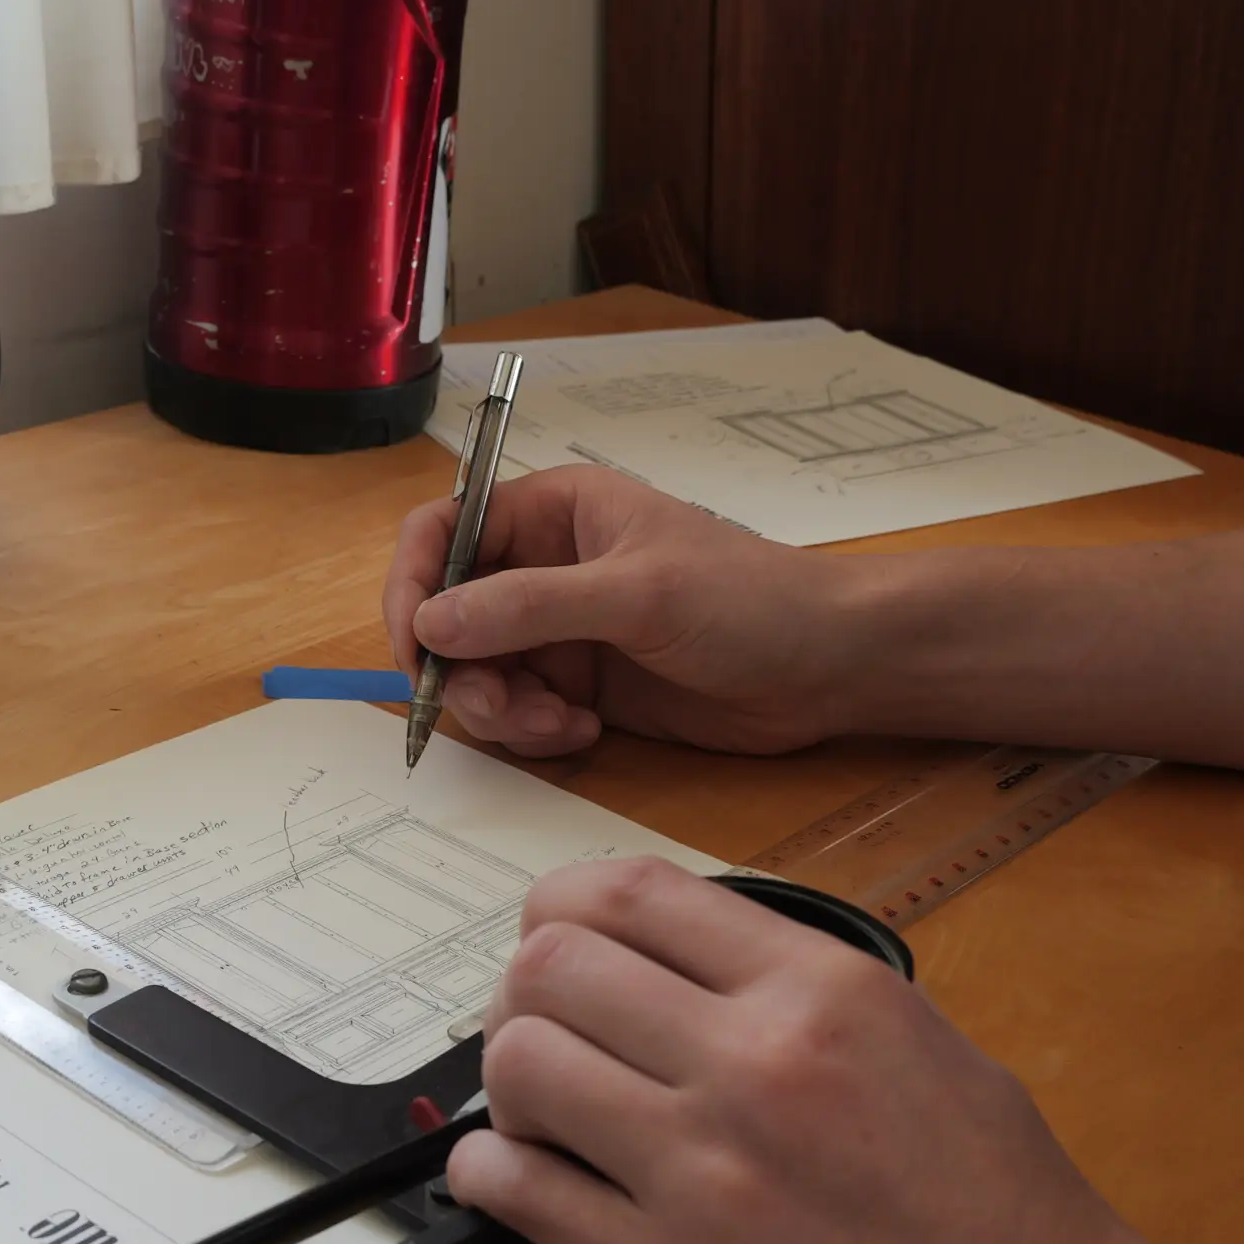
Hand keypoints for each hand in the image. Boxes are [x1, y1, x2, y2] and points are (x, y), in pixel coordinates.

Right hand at [383, 465, 860, 757]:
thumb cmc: (750, 600)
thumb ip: (529, 606)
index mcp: (553, 511)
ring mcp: (561, 631)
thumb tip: (432, 624)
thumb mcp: (636, 594)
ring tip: (560, 724)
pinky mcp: (582, 686)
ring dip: (501, 711)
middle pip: (449, 617)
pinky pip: (520, 713)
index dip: (413, 586)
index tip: (417, 648)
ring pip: (478, 675)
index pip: (441, 531)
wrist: (830, 665)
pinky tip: (585, 731)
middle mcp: (544, 567)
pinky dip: (535, 732)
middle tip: (499, 707)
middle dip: (461, 670)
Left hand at [446, 858, 1202, 1243]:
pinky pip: (516, 1190)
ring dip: (510, 1091)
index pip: (631, 893)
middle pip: (548, 966)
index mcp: (829, 994)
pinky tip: (526, 1192)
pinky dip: (497, 1180)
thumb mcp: (935, 1062)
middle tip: (546, 1048)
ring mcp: (703, 1177)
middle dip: (525, 999)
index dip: (563, 916)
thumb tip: (688, 988)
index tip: (557, 953)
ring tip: (544, 1127)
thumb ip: (808, 1010)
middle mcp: (757, 1064)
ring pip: (518, 1066)